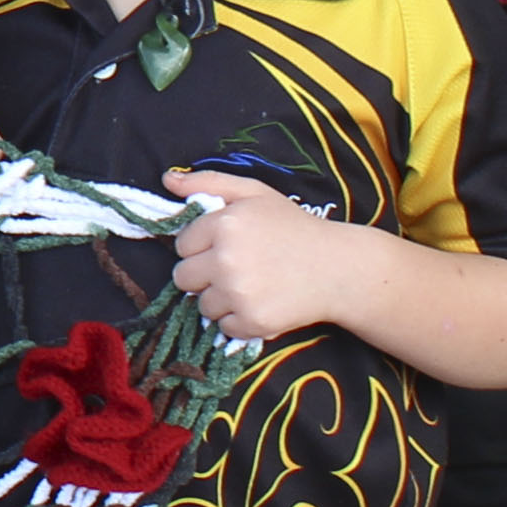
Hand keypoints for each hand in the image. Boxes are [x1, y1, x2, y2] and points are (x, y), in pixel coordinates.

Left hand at [166, 167, 363, 345]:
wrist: (339, 269)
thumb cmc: (294, 227)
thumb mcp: (255, 193)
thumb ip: (209, 182)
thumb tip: (167, 179)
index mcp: (224, 224)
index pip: (182, 244)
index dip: (201, 246)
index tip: (225, 246)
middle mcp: (227, 260)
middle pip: (183, 278)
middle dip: (203, 274)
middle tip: (234, 268)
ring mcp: (240, 294)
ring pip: (202, 304)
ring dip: (220, 299)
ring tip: (252, 285)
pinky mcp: (253, 321)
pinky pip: (224, 326)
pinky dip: (238, 320)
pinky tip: (261, 302)